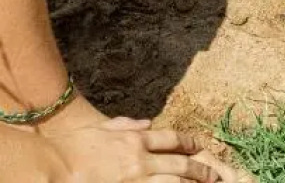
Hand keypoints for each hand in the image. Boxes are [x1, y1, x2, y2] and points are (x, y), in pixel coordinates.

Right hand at [49, 116, 236, 182]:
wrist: (54, 166)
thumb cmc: (73, 146)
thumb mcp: (102, 128)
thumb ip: (127, 125)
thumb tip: (147, 123)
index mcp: (134, 140)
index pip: (170, 139)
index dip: (188, 142)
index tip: (199, 146)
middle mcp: (140, 159)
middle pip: (179, 165)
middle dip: (200, 170)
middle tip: (214, 175)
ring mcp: (135, 180)